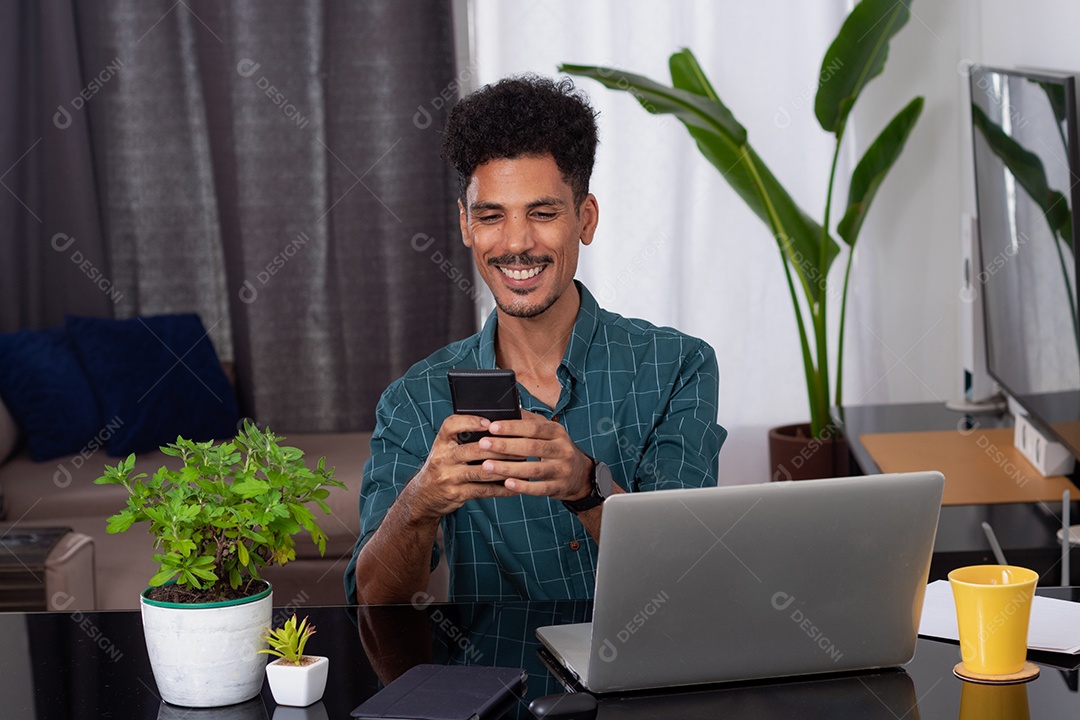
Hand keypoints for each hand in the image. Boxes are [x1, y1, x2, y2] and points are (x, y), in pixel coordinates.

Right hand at [401, 414, 526, 521]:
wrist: (424, 496)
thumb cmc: (443, 466)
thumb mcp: (445, 449)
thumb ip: (463, 438)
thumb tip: (497, 428)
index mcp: (441, 443)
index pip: (451, 425)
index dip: (470, 421)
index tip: (490, 422)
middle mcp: (442, 458)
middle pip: (474, 449)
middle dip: (500, 447)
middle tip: (521, 444)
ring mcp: (449, 477)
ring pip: (482, 471)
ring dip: (505, 468)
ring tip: (522, 463)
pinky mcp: (457, 494)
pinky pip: (484, 490)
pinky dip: (502, 489)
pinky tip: (515, 486)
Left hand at [476, 409, 593, 501]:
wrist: (580, 474)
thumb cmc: (557, 448)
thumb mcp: (549, 431)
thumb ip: (530, 421)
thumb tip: (507, 408)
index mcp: (557, 432)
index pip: (533, 427)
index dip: (512, 426)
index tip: (491, 427)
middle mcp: (562, 449)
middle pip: (531, 446)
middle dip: (505, 445)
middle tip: (482, 444)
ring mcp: (561, 469)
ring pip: (533, 468)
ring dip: (508, 467)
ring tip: (486, 466)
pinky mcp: (558, 487)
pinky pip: (539, 488)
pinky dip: (522, 486)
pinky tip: (506, 483)